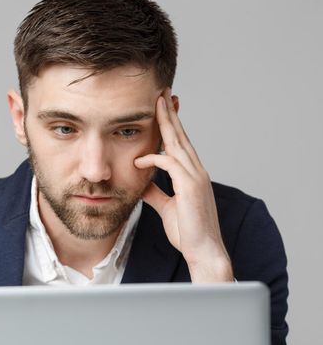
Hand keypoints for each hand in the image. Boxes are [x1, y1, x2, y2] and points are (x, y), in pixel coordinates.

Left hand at [134, 88, 232, 282]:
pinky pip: (169, 164)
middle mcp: (196, 171)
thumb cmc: (188, 231)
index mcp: (192, 174)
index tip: (163, 108)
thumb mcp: (166, 207)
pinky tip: (139, 161)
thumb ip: (155, 191)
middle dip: (170, 113)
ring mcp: (195, 177)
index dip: (171, 125)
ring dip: (166, 123)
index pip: (180, 143)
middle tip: (162, 92)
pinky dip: (153, 160)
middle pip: (181, 136)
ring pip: (178, 143)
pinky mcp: (190, 186)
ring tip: (156, 103)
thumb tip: (142, 181)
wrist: (204, 252)